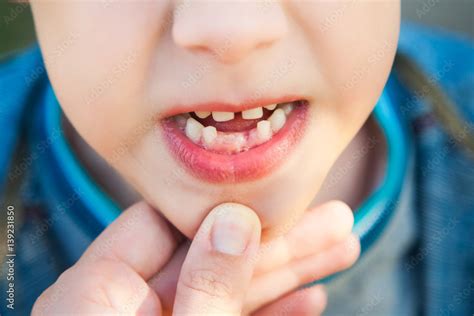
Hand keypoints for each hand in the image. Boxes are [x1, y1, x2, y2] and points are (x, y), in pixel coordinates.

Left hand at [32, 201, 358, 314]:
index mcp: (97, 292)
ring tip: (341, 249)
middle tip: (337, 221)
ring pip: (227, 290)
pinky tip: (310, 301)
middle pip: (210, 256)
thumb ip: (205, 286)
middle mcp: (123, 306)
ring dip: (287, 276)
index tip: (279, 197)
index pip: (165, 222)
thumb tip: (235, 218)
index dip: (224, 207)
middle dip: (279, 243)